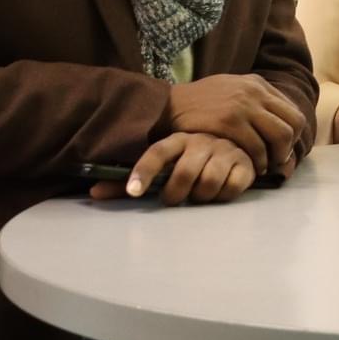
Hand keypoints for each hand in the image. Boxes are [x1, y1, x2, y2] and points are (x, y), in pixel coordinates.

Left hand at [89, 133, 257, 206]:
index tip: (134, 192)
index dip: (143, 172)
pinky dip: (224, 196)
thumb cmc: (192, 161)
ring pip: (209, 182)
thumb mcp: (163, 167)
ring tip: (199, 196)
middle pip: (184, 173)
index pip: (157, 153)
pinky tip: (220, 192)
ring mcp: (224, 150)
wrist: (237, 145)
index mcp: (177, 139)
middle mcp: (201, 141)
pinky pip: (232, 186)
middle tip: (173, 200)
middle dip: (176, 194)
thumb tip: (93, 194)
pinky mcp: (245, 162)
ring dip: (201, 196)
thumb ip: (130, 182)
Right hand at [166, 74, 304, 175]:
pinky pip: (257, 146)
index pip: (292, 111)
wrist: (168, 105)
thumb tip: (277, 119)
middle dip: (289, 146)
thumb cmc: (200, 102)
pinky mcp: (230, 122)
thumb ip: (254, 99)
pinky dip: (259, 161)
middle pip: (292, 124)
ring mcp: (243, 106)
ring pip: (280, 136)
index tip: (283, 147)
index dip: (293, 134)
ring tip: (265, 165)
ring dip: (277, 156)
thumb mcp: (232, 89)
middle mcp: (255, 92)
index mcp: (257, 84)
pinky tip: (252, 166)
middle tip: (278, 159)